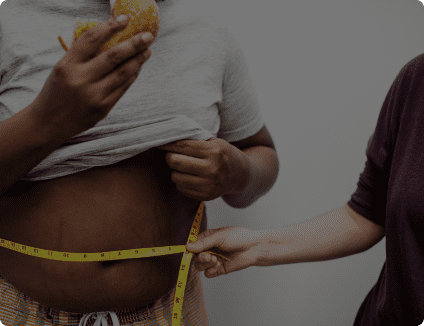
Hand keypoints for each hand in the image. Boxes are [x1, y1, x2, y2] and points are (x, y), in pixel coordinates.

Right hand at [33, 17, 154, 139]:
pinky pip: (123, 88)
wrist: (49, 123)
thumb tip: (110, 39)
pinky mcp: (103, 108)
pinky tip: (137, 68)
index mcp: (68, 65)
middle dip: (134, 44)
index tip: (124, 19)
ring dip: (138, 60)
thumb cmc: (56, 92)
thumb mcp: (62, 69)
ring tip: (147, 51)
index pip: (92, 39)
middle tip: (147, 36)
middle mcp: (82, 79)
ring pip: (123, 73)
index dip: (110, 27)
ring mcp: (94, 95)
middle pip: (114, 56)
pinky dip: (132, 76)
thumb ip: (81, 56)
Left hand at [157, 138, 249, 200]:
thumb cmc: (223, 154)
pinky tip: (190, 177)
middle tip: (172, 155)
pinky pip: (181, 188)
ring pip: (176, 177)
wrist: (241, 174)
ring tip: (183, 167)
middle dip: (170, 157)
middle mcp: (212, 169)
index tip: (158, 142)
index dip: (167, 144)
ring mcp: (209, 185)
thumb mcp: (214, 142)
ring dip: (175, 171)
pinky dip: (181, 182)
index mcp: (214, 151)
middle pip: (175, 161)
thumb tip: (167, 138)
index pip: (182, 146)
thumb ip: (194, 141)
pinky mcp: (206, 196)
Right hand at [185, 227, 261, 277]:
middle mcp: (209, 249)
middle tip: (209, 256)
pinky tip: (219, 265)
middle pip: (194, 257)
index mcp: (207, 238)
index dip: (190, 249)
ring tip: (215, 259)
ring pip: (199, 266)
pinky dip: (211, 270)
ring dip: (205, 264)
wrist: (253, 248)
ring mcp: (213, 259)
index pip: (193, 245)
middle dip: (200, 257)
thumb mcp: (219, 237)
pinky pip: (208, 273)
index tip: (191, 252)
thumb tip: (187, 247)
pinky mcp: (219, 269)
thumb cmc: (238, 237)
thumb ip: (203, 243)